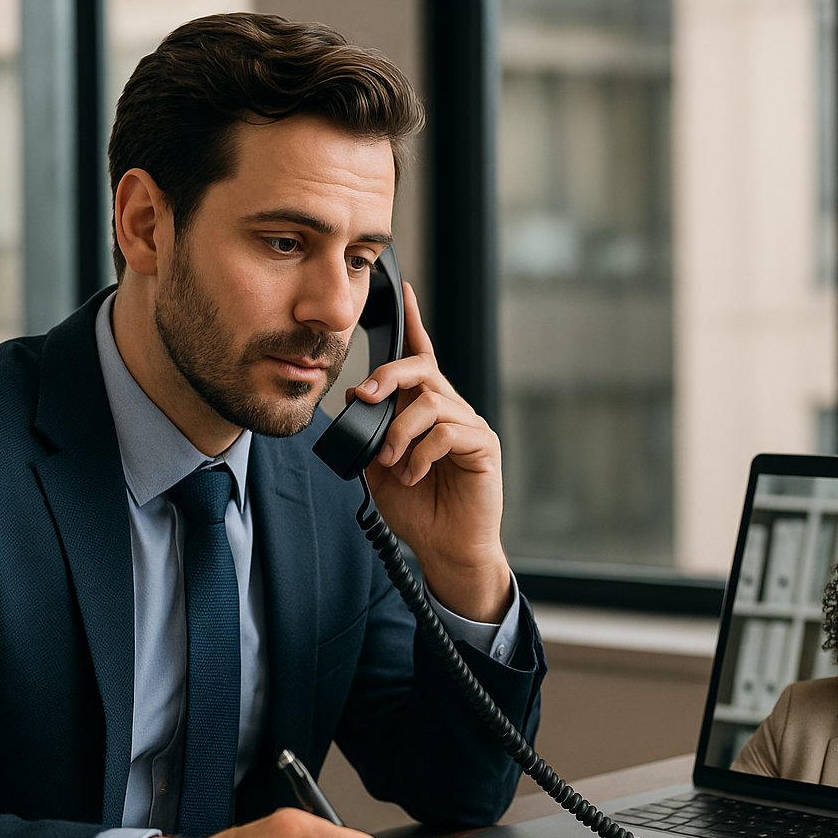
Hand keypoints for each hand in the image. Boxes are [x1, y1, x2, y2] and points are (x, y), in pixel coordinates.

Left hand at [349, 281, 513, 622]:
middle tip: (366, 398)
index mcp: (426, 411)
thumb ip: (369, 433)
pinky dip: (420, 452)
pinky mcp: (483, 447)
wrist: (446, 548)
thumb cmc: (418, 508)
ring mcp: (469, 427)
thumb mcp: (379, 468)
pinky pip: (447, 432)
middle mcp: (451, 410)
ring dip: (400, 431)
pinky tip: (413, 474)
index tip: (405, 290)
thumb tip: (354, 398)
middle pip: (422, 370)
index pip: (421, 357)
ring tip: (391, 461)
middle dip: (389, 376)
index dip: (414, 322)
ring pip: (430, 402)